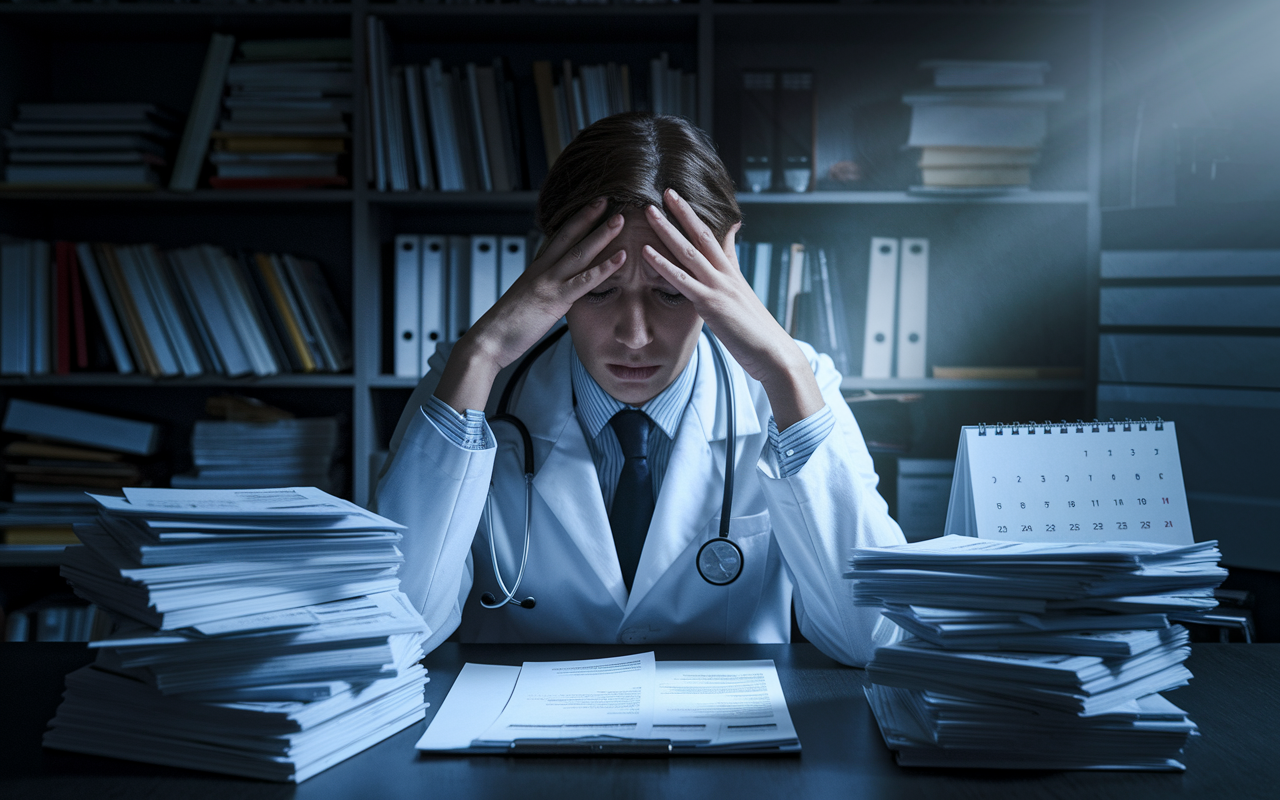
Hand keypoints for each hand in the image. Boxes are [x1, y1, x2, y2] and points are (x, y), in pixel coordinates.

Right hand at [434, 198, 626, 412]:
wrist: (488, 340)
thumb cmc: (506, 326)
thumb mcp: (527, 302)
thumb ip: (545, 292)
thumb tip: (561, 293)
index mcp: (535, 269)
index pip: (557, 238)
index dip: (574, 221)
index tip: (590, 207)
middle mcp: (542, 270)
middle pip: (568, 236)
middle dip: (589, 216)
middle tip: (608, 199)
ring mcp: (548, 283)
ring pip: (579, 252)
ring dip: (601, 234)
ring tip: (620, 219)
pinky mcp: (555, 300)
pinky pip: (584, 281)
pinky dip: (604, 268)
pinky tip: (620, 257)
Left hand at [641, 189, 823, 429]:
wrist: (775, 354)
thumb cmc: (759, 335)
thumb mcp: (745, 304)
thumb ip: (733, 286)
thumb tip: (728, 281)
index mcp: (734, 275)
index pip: (718, 238)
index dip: (700, 218)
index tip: (684, 200)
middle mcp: (727, 275)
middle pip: (703, 234)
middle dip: (683, 211)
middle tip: (666, 190)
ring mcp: (719, 287)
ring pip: (689, 250)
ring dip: (667, 229)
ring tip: (649, 210)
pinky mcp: (711, 304)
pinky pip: (682, 280)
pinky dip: (662, 263)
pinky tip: (646, 251)